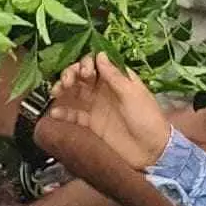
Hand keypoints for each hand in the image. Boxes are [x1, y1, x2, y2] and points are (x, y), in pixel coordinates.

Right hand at [45, 55, 178, 174]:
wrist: (151, 150)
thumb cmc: (147, 118)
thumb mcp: (132, 94)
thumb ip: (114, 76)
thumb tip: (99, 55)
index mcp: (117, 79)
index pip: (95, 64)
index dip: (85, 64)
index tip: (84, 72)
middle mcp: (103, 90)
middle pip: (80, 76)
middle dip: (70, 75)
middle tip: (66, 82)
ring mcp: (96, 106)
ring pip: (73, 93)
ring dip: (62, 90)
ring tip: (55, 93)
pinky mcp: (91, 124)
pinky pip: (73, 115)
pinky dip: (62, 113)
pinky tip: (54, 113)